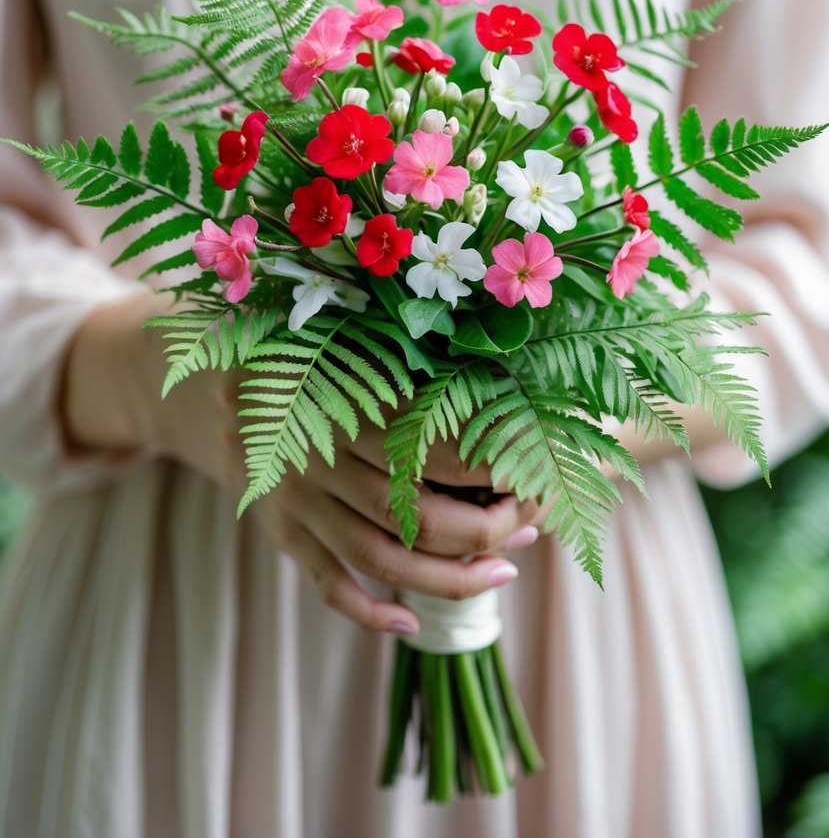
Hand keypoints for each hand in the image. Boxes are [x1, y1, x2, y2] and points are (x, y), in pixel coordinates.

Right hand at [61, 291, 541, 635]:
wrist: (197, 380)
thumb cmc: (296, 346)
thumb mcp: (338, 331)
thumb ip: (400, 352)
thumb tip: (499, 381)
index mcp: (338, 397)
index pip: (427, 445)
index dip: (486, 464)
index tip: (533, 466)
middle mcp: (315, 455)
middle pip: (410, 512)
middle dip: (482, 530)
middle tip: (530, 527)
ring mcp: (295, 501)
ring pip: (378, 558)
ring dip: (446, 578)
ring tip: (501, 574)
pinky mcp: (280, 531)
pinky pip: (325, 584)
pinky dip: (369, 612)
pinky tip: (412, 622)